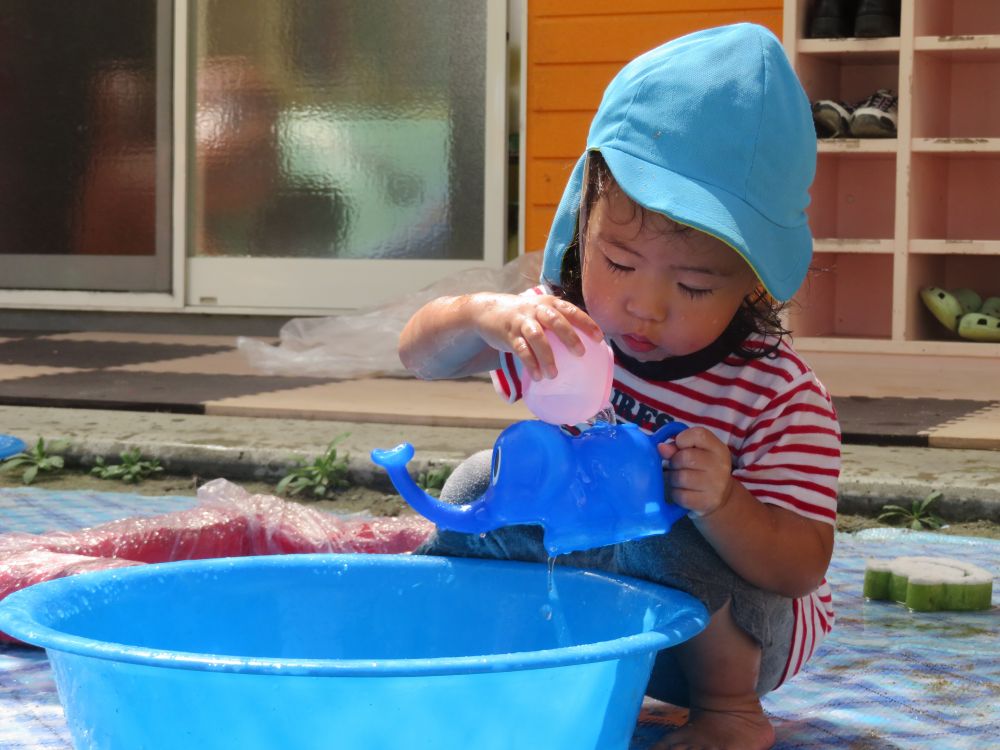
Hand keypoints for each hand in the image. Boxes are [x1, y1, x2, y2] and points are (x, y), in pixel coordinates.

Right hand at [469, 292, 602, 380]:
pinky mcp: (509, 334)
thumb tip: (584, 345)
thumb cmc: (523, 316)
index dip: (586, 323)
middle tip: (580, 353)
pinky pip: (521, 350)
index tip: (599, 338)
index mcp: (549, 303)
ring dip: (547, 356)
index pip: (571, 310)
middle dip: (569, 336)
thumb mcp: (541, 312)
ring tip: (554, 374)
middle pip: (555, 320)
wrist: (487, 311)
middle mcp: (536, 309)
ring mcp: (522, 321)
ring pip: (537, 337)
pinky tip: (538, 376)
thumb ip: (558, 322)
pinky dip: (530, 364)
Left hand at [657, 427, 735, 517]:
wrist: (719, 496)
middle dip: (674, 462)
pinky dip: (675, 493)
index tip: (680, 446)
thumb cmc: (701, 469)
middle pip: (685, 457)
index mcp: (719, 449)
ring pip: (680, 477)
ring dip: (673, 478)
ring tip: (679, 479)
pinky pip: (680, 495)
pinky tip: (682, 491)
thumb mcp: (695, 453)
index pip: (699, 435)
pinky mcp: (707, 502)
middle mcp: (721, 466)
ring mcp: (716, 485)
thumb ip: (677, 447)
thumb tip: (661, 447)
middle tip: (677, 466)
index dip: (682, 439)